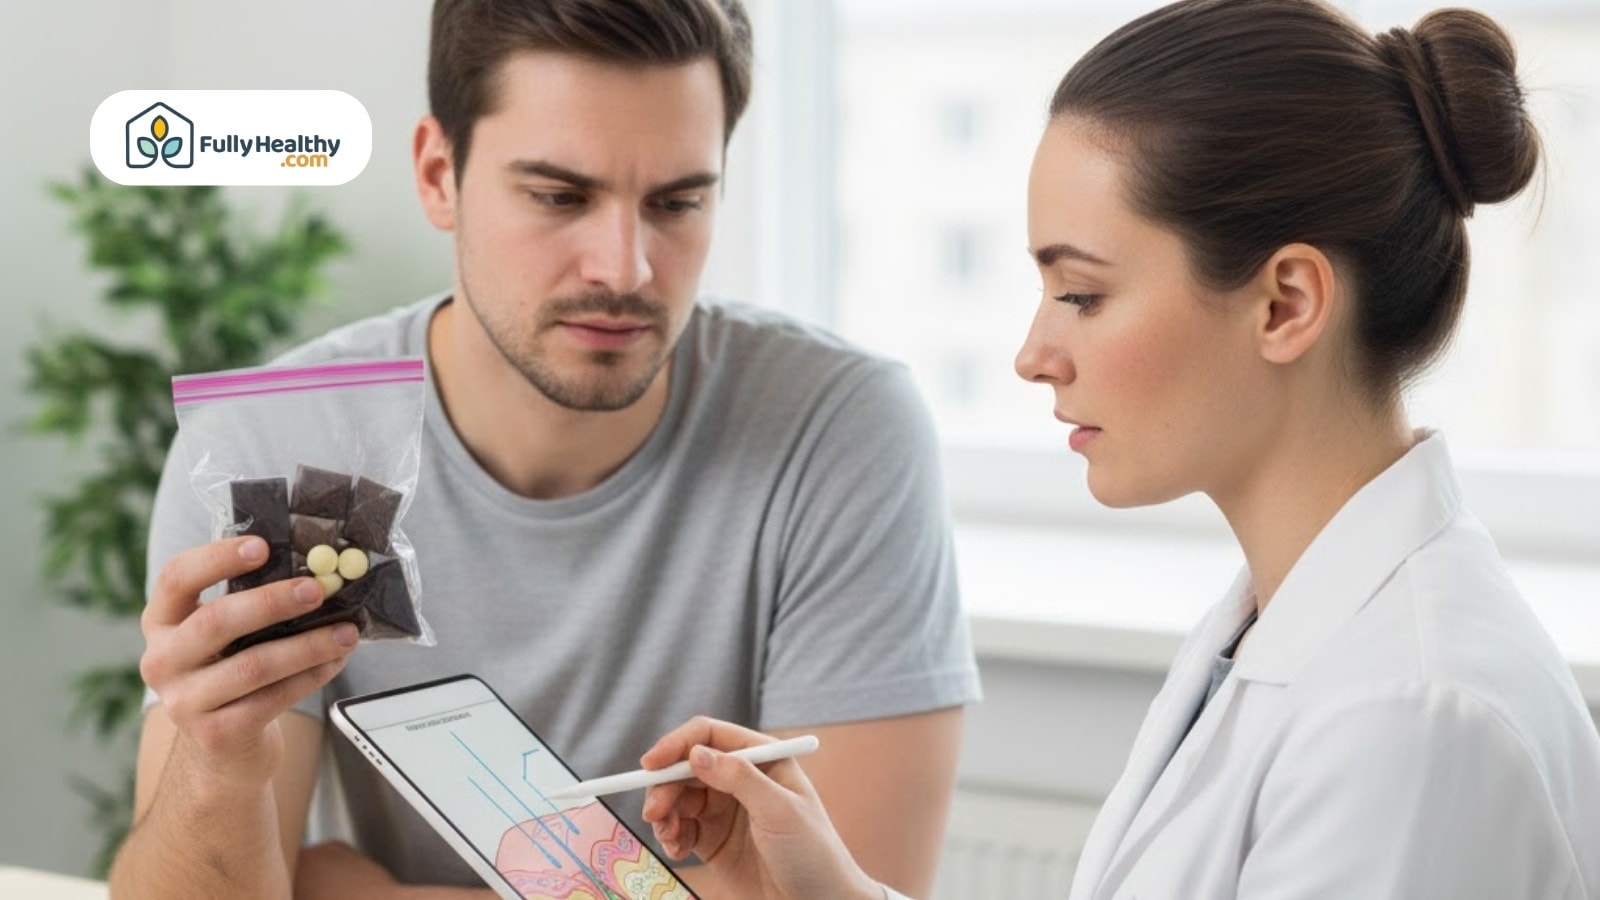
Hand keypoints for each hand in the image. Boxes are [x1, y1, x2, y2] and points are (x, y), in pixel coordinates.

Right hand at [138, 535, 356, 783]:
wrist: (223, 749)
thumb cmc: (233, 670)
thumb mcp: (225, 635)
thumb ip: (250, 602)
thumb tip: (317, 568)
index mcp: (162, 622)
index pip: (175, 577)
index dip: (216, 558)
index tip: (263, 546)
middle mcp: (162, 661)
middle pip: (216, 621)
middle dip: (273, 601)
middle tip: (319, 589)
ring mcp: (184, 702)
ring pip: (253, 665)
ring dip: (308, 645)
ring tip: (347, 632)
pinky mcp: (216, 734)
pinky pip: (272, 699)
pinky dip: (310, 677)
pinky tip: (335, 662)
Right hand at [640, 717, 882, 899]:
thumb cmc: (812, 852)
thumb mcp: (780, 811)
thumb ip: (740, 779)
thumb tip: (697, 754)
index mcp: (761, 757)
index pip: (710, 735)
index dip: (677, 744)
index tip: (651, 764)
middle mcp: (739, 777)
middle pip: (686, 766)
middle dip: (664, 785)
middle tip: (654, 812)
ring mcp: (725, 808)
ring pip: (678, 796)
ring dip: (664, 812)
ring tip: (667, 835)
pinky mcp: (713, 838)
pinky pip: (679, 827)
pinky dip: (670, 834)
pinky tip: (676, 850)